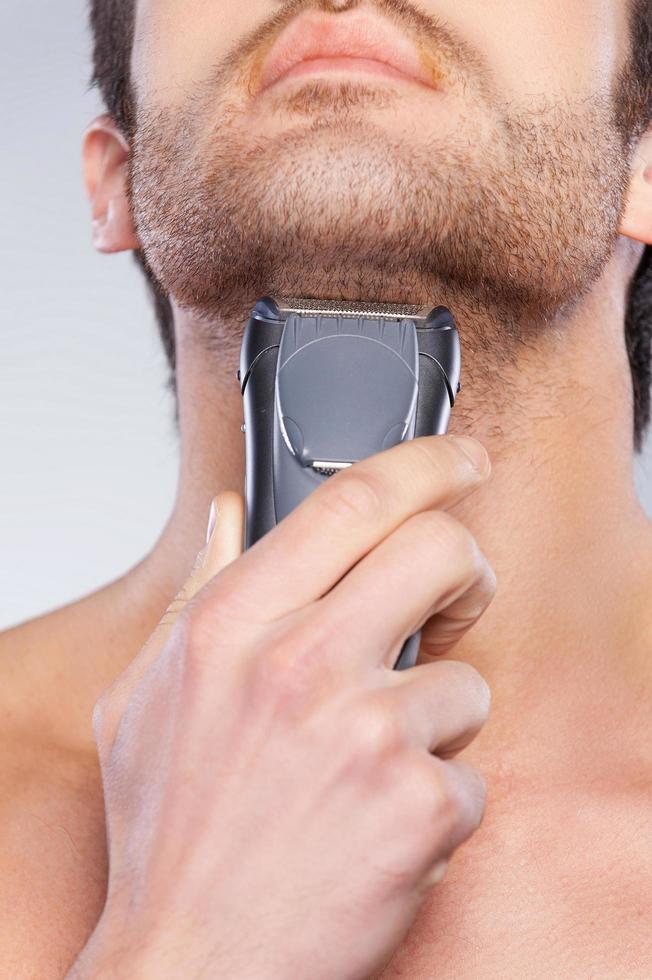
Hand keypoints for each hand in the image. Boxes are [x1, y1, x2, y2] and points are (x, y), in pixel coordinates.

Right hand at [68, 434, 495, 979]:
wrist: (192, 960)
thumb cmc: (170, 830)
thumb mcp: (147, 695)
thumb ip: (194, 590)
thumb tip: (224, 514)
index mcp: (231, 625)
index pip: (353, 500)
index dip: (425, 463)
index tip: (462, 460)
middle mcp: (299, 665)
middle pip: (441, 552)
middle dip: (467, 569)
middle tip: (453, 601)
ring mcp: (365, 734)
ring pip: (466, 679)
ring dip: (434, 722)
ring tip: (372, 766)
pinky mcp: (419, 807)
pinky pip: (469, 775)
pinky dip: (435, 803)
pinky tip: (378, 828)